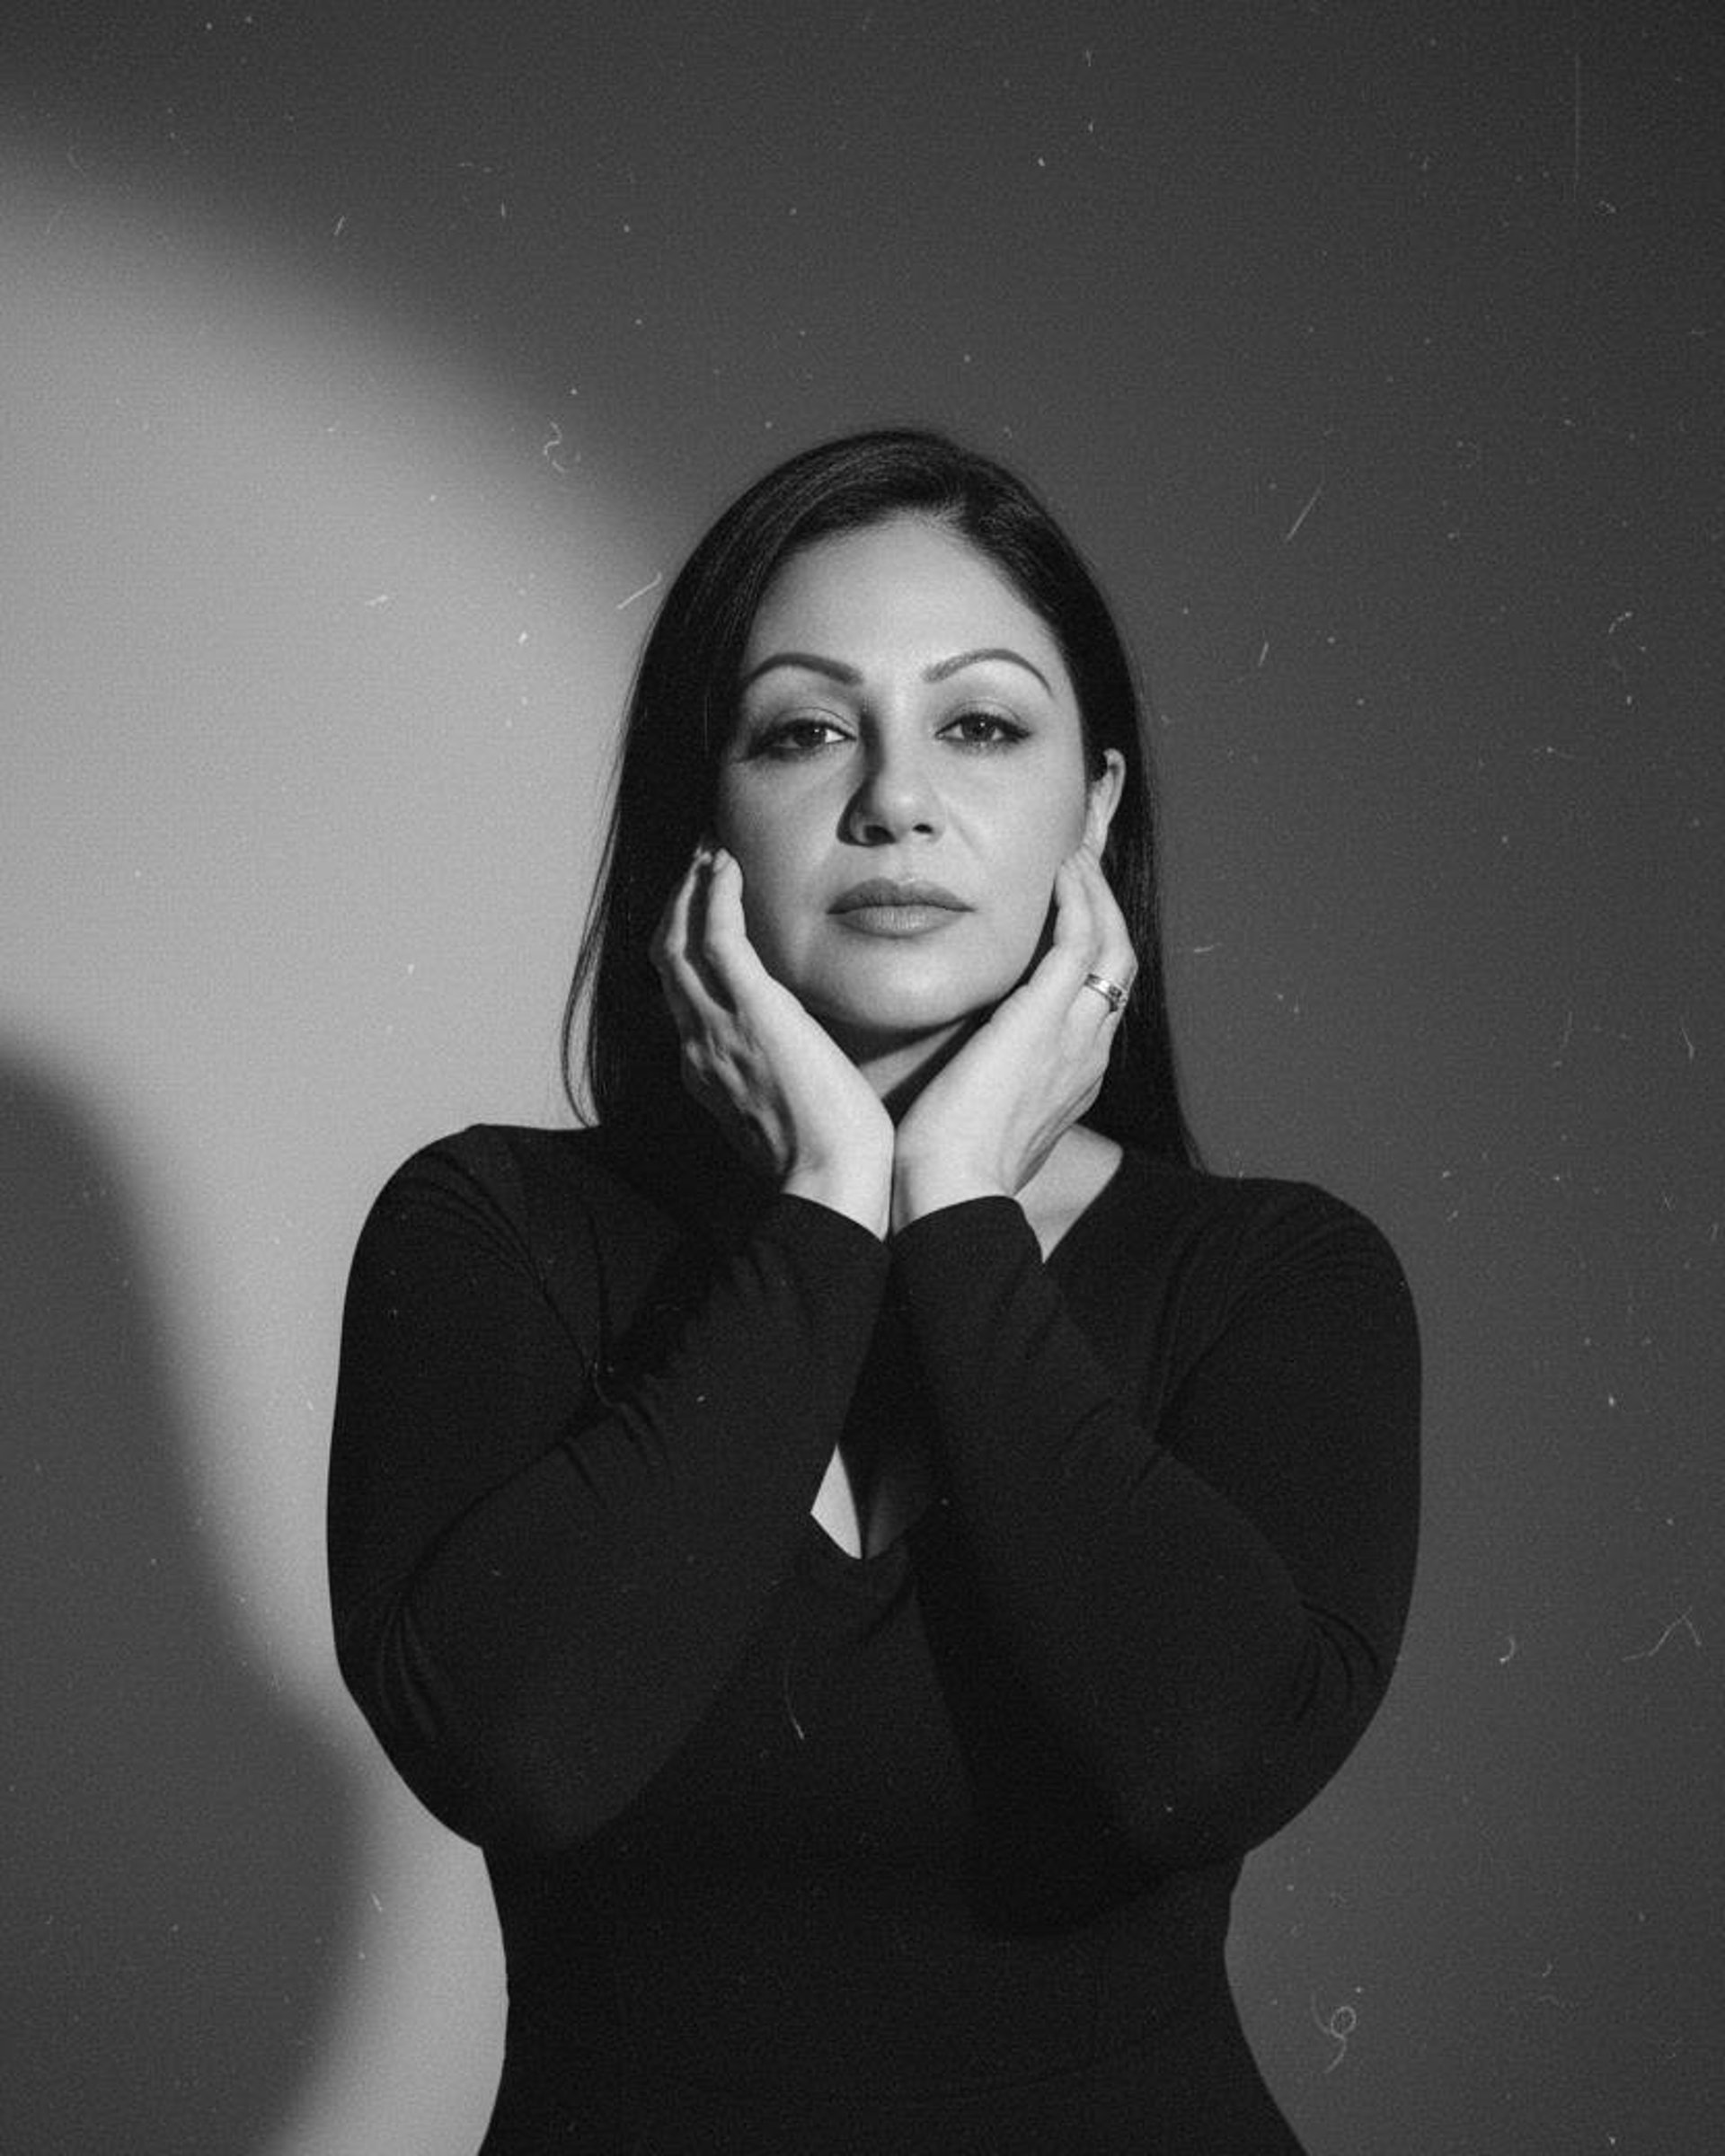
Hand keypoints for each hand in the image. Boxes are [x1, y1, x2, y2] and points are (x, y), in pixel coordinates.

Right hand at [651, 845, 893, 1234]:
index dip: (684, 948)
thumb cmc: (828, 1158)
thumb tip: (799, 1068)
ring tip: (710, 851)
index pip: (681, 996)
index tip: (703, 914)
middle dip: (677, 905)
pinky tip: (727, 864)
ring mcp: (716, 1025)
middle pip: (666, 959)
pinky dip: (715, 893)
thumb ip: (778, 1083)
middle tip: (698, 865)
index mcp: (705, 1070)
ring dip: (690, 888)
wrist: (830, 1181)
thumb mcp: (788, 1114)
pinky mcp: (751, 1009)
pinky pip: (716, 935)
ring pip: (678, 940)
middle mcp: (697, 1044)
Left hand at [890, 843, 1135, 1228]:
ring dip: (1097, 893)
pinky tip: (1061, 870)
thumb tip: (956, 1077)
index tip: (1074, 912)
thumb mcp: (979, 1122)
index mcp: (1073, 1078)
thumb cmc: (947, 1170)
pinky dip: (1078, 901)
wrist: (950, 1194)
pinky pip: (1079, 943)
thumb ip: (983, 1089)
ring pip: (1112, 946)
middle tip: (1086, 864)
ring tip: (1075, 854)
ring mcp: (1073, 1035)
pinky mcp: (1045, 1019)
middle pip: (1120, 964)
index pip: (1099, 999)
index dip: (1093, 949)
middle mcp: (1086, 1053)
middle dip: (1107, 908)